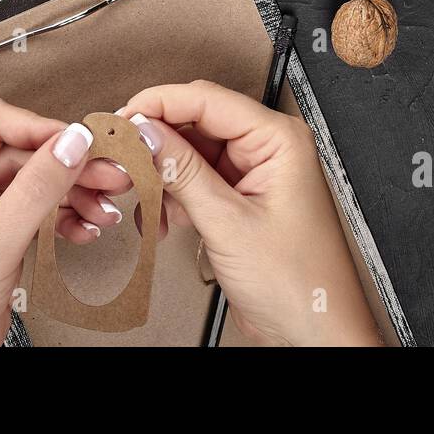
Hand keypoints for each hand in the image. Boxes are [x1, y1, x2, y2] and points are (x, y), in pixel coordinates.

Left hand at [0, 99, 129, 346]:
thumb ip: (36, 189)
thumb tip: (70, 143)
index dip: (41, 129)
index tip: (81, 142)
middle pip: (23, 151)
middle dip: (69, 166)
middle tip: (110, 173)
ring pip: (38, 179)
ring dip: (75, 193)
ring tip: (105, 205)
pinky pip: (39, 206)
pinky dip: (66, 216)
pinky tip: (87, 227)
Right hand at [122, 81, 381, 346]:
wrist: (313, 335)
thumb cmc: (299, 284)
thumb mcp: (229, 223)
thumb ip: (182, 173)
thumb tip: (145, 133)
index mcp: (278, 139)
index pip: (207, 99)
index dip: (158, 104)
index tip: (122, 118)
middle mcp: (266, 148)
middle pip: (195, 122)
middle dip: (155, 141)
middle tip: (121, 156)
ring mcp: (251, 174)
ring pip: (188, 152)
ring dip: (160, 174)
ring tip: (140, 196)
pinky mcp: (237, 199)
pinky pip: (193, 181)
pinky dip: (171, 196)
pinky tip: (160, 218)